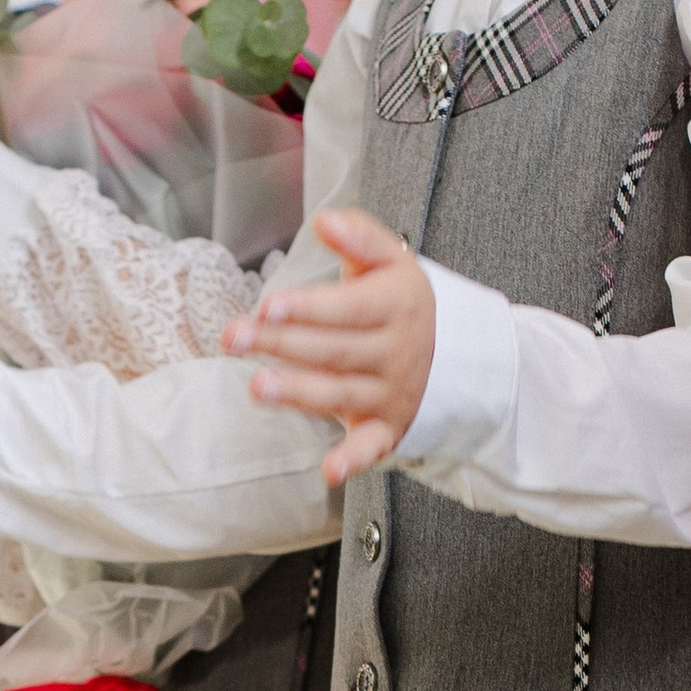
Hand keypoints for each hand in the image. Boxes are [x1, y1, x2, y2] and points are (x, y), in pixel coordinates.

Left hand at [221, 205, 434, 487]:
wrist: (455, 354)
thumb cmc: (400, 301)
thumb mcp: (390, 260)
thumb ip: (359, 235)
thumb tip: (326, 219)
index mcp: (396, 305)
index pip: (348, 308)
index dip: (308, 308)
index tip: (269, 305)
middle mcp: (395, 352)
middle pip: (332, 350)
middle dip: (281, 344)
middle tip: (235, 338)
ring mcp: (390, 393)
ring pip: (339, 393)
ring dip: (298, 393)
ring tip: (257, 386)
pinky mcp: (386, 429)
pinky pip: (372, 448)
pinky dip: (353, 461)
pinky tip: (330, 470)